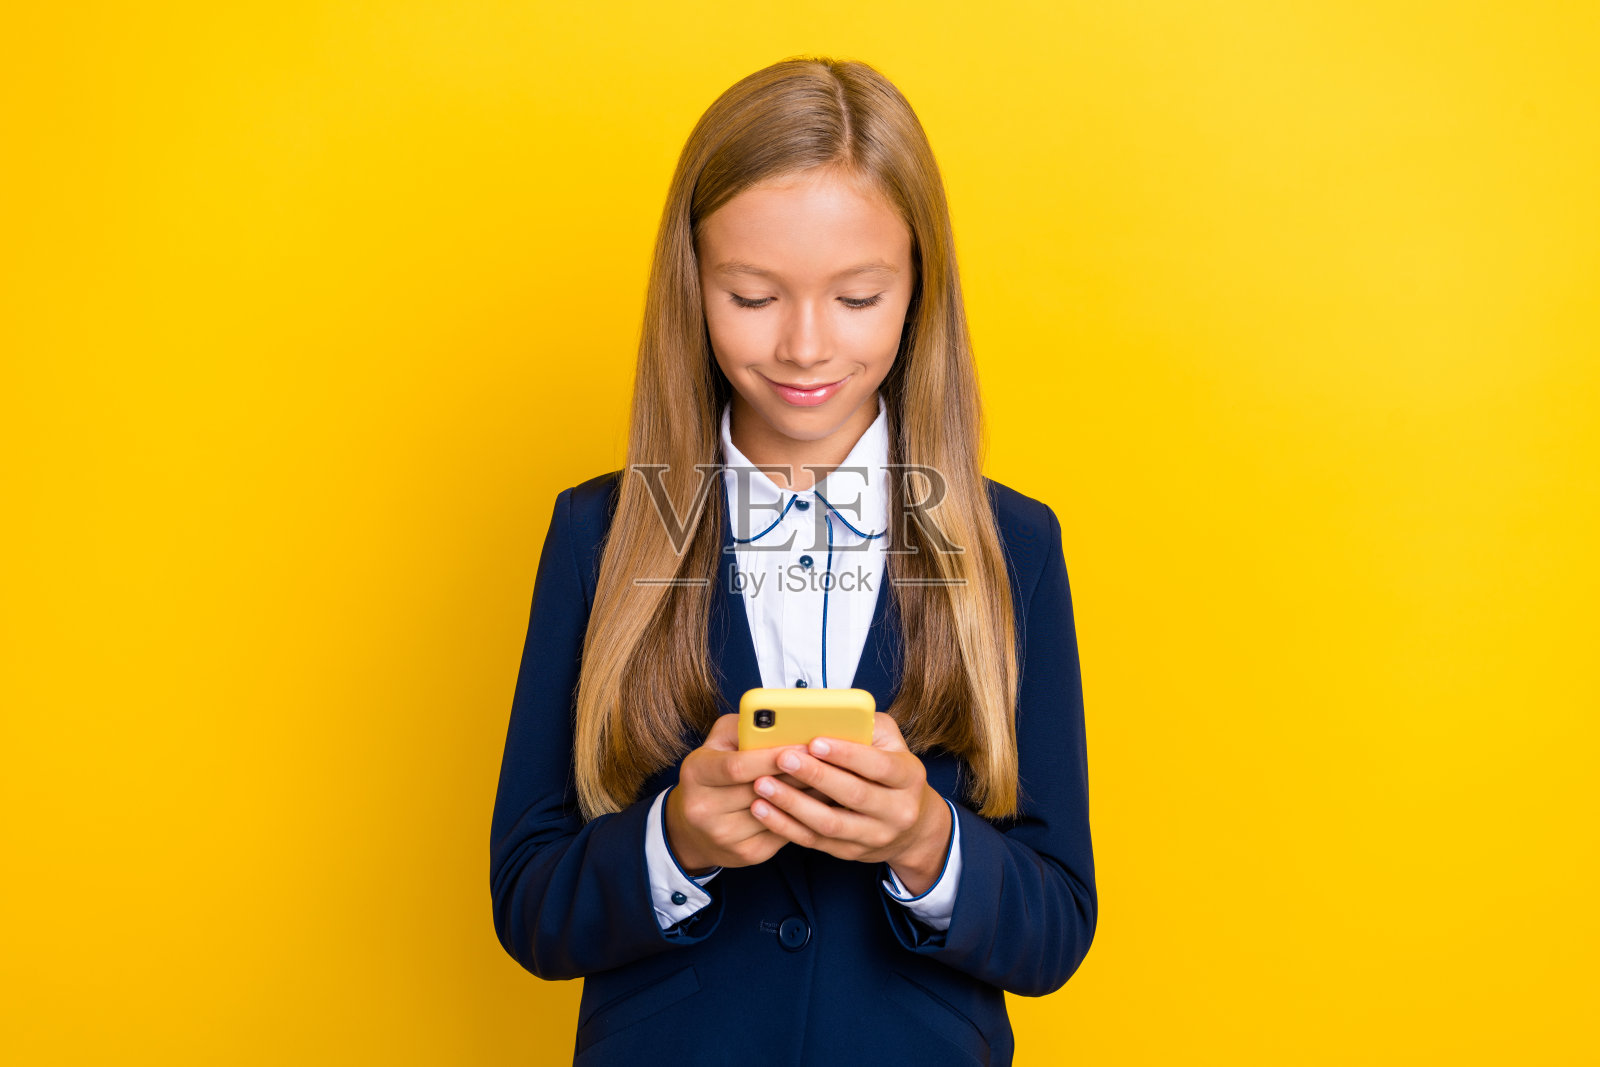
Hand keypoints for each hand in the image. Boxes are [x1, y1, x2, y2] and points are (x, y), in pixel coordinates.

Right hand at [663, 713, 818, 873]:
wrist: (693, 827)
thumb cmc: (714, 772)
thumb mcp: (719, 741)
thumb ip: (745, 727)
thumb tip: (782, 720)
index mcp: (696, 772)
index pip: (739, 765)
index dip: (774, 756)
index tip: (805, 746)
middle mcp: (703, 807)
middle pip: (762, 790)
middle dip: (798, 774)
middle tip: (829, 761)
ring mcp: (723, 835)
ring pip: (777, 813)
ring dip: (808, 797)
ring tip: (832, 779)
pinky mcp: (744, 854)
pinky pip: (782, 834)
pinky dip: (804, 817)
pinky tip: (820, 803)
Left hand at [747, 713, 952, 894]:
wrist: (913, 826)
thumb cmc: (892, 770)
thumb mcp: (891, 743)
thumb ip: (865, 726)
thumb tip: (828, 716)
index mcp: (908, 777)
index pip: (879, 766)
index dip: (847, 754)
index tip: (815, 741)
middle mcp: (898, 811)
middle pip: (853, 795)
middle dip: (815, 776)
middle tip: (783, 758)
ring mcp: (875, 836)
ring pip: (830, 824)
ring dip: (793, 804)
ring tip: (763, 785)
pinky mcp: (852, 852)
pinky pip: (815, 841)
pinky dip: (786, 826)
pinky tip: (763, 809)